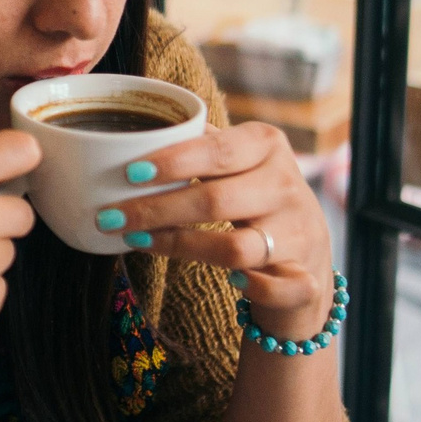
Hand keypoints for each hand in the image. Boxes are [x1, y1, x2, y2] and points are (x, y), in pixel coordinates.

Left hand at [96, 119, 333, 326]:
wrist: (309, 254)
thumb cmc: (257, 198)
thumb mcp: (240, 161)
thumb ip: (202, 145)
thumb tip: (140, 134)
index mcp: (269, 147)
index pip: (219, 151)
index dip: (174, 162)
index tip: (130, 173)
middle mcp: (287, 187)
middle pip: (217, 200)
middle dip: (157, 210)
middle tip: (111, 216)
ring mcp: (299, 235)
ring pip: (237, 248)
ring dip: (182, 247)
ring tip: (138, 241)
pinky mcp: (306, 279)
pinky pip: (277, 288)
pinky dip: (252, 287)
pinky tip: (228, 281)